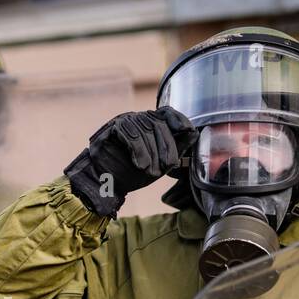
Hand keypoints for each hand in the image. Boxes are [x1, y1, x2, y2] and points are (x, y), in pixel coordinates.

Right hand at [64, 108, 195, 217]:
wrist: (106, 185)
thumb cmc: (132, 174)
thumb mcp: (160, 163)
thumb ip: (176, 148)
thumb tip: (193, 132)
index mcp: (150, 124)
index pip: (167, 113)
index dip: (178, 119)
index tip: (187, 129)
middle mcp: (138, 118)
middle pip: (158, 124)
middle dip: (166, 147)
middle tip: (167, 166)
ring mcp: (124, 121)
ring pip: (144, 129)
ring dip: (150, 153)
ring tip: (150, 171)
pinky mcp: (111, 128)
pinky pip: (129, 133)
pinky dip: (137, 150)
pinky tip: (140, 164)